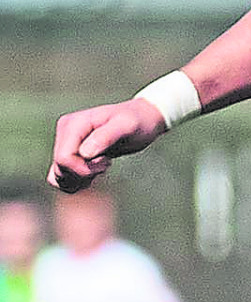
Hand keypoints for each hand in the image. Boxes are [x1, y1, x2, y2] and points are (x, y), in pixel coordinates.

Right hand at [49, 98, 167, 192]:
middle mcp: (64, 131)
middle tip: (107, 163)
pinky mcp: (69, 153)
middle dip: (84, 174)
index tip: (106, 163)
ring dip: (80, 180)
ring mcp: (65, 143)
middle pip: (60, 169)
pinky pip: (60, 178)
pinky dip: (77, 181)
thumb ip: (106, 136)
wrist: (143, 119)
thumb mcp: (128, 126)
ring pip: (57, 176)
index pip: (64, 159)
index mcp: (73, 124)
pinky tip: (95, 172)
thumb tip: (84, 153)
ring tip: (102, 166)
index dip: (83, 169)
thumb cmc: (138, 121)